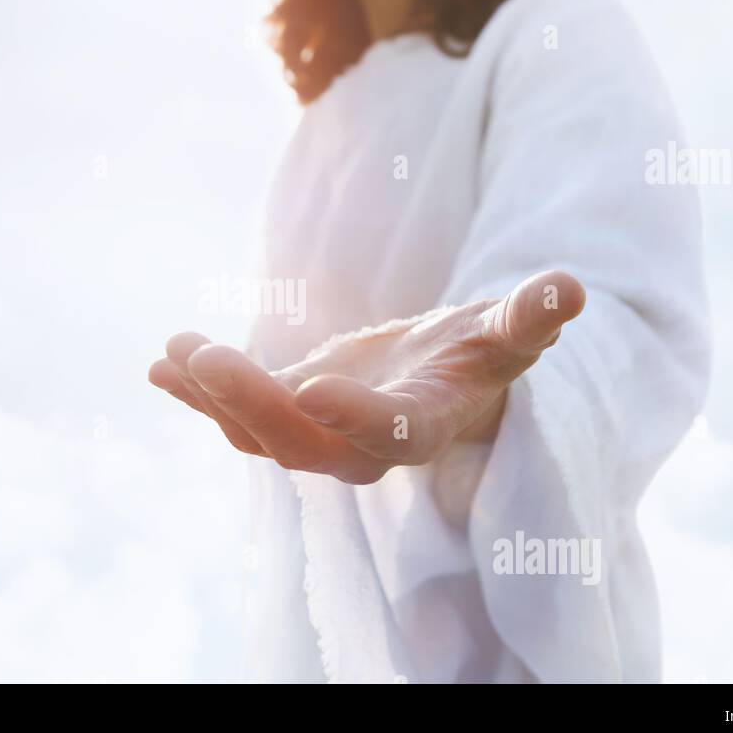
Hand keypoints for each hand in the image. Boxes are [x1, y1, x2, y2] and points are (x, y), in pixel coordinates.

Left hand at [149, 271, 583, 484]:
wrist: (443, 377)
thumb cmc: (484, 352)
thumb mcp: (509, 331)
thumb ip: (531, 316)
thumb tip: (570, 288)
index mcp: (426, 424)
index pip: (392, 435)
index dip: (356, 418)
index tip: (314, 389)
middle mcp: (366, 444)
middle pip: (305, 443)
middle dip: (253, 404)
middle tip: (207, 357)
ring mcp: (321, 433)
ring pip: (260, 432)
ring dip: (213, 397)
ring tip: (173, 355)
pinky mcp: (289, 414)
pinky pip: (238, 413)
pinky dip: (199, 392)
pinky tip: (161, 365)